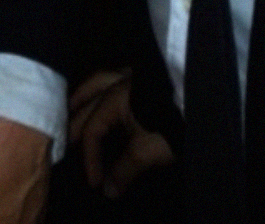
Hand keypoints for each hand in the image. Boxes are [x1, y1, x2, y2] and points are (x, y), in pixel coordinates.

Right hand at [70, 71, 172, 198]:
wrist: (197, 98)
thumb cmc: (169, 124)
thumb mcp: (147, 151)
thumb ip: (125, 169)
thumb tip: (108, 189)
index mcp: (113, 99)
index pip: (92, 130)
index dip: (89, 157)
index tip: (95, 182)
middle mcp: (117, 83)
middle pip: (88, 101)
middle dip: (76, 122)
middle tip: (67, 140)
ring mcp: (131, 75)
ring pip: (99, 81)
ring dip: (85, 95)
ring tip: (75, 106)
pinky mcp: (145, 76)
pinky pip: (114, 77)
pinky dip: (104, 87)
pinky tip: (105, 94)